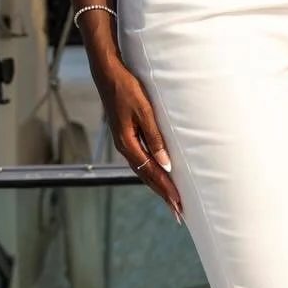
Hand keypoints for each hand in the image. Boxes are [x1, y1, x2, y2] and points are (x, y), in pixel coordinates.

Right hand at [90, 53, 182, 218]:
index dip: (166, 190)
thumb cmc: (127, 89)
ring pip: (144, 171)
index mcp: (128, 144)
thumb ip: (155, 137)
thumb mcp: (145, 111)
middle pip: (147, 178)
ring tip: (172, 200)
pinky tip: (159, 177)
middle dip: (164, 195)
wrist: (108, 74)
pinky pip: (141, 161)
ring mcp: (125, 143)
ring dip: (159, 186)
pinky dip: (152, 173)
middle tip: (179, 213)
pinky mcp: (127, 137)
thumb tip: (166, 164)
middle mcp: (125, 148)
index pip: (152, 173)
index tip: (179, 205)